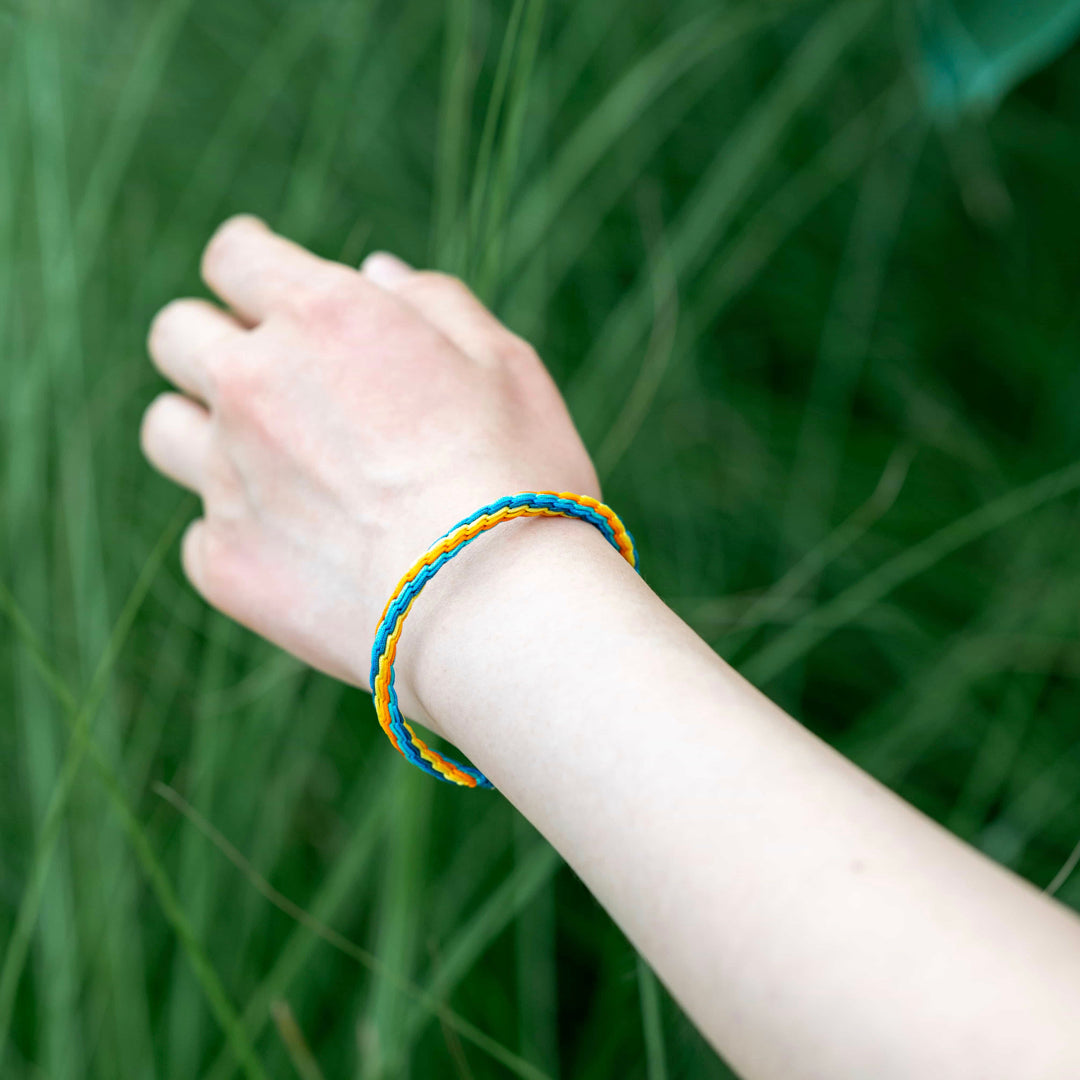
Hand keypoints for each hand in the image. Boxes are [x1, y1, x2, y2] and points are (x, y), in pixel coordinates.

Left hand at [140, 215, 598, 716]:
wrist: (492, 611)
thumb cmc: (516, 476)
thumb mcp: (504, 363)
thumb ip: (433, 300)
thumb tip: (375, 271)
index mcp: (322, 316)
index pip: (235, 255)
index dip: (253, 264)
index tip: (267, 286)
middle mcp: (252, 386)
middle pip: (177, 335)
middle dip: (216, 340)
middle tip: (272, 374)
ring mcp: (227, 479)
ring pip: (166, 428)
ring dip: (204, 428)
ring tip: (270, 460)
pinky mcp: (225, 563)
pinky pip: (201, 530)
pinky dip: (239, 529)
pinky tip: (299, 546)